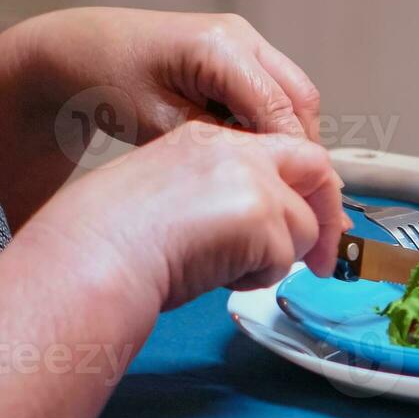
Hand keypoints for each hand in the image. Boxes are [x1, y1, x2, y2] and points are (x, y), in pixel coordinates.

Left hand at [0, 8, 330, 227]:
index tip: (298, 198)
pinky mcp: (235, 52)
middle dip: (303, 149)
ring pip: (291, 96)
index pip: (281, 108)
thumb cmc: (104, 81)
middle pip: (300, 99)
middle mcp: (239, 35)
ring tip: (276, 182)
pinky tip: (254, 158)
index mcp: (220, 47)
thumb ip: (215, 145)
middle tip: (297, 196)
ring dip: (289, 137)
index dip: (297, 156)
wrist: (76, 51)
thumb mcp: (158, 124)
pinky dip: (270, 126)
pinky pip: (271, 92)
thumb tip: (261, 174)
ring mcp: (240, 40)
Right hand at [33, 121, 349, 310]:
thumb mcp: (167, 195)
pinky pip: (284, 259)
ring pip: (303, 227)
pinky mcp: (261, 212)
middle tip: (325, 260)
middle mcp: (235, 149)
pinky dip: (258, 278)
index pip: (278, 151)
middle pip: (316, 168)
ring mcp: (251, 177)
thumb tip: (257, 231)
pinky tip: (215, 274)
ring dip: (274, 259)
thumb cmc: (108, 240)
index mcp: (206, 139)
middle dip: (328, 216)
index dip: (303, 188)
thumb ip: (217, 195)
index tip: (309, 217)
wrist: (90, 256)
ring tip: (220, 267)